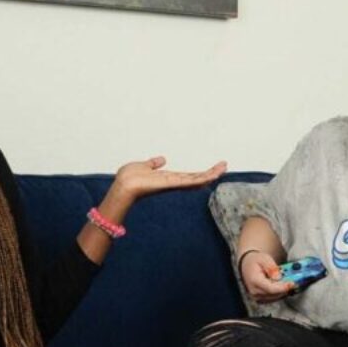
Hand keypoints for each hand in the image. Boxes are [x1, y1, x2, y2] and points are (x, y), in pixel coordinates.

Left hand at [101, 156, 227, 213]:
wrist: (124, 186)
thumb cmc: (129, 179)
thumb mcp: (143, 166)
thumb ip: (153, 164)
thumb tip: (161, 160)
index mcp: (167, 179)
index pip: (188, 177)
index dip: (200, 174)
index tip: (211, 170)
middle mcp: (173, 182)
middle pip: (196, 178)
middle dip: (210, 173)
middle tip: (224, 166)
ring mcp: (174, 184)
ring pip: (197, 179)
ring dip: (211, 173)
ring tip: (224, 167)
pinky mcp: (173, 183)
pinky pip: (192, 181)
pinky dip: (203, 177)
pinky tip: (213, 174)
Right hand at [239, 251, 294, 302]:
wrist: (247, 265)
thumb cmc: (255, 261)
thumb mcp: (264, 258)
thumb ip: (271, 267)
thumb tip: (278, 277)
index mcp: (254, 280)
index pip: (271, 288)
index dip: (283, 287)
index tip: (292, 283)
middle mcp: (255, 291)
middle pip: (275, 294)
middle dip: (285, 287)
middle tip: (294, 279)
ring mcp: (257, 297)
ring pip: (276, 297)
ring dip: (284, 290)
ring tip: (287, 280)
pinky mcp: (261, 299)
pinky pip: (274, 298)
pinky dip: (280, 292)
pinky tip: (282, 285)